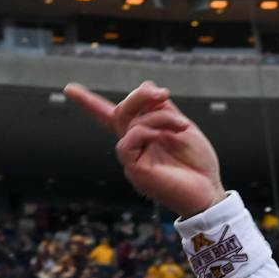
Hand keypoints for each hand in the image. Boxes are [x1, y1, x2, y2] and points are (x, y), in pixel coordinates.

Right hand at [64, 80, 227, 219]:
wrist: (208, 190)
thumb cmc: (197, 163)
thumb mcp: (181, 126)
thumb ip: (162, 108)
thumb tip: (146, 87)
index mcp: (142, 135)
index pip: (110, 117)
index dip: (89, 102)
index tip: (69, 89)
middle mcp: (133, 146)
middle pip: (120, 112)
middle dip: (139, 96)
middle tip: (163, 94)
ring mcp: (132, 159)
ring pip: (128, 123)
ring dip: (156, 116)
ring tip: (180, 126)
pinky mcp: (134, 170)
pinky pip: (127, 142)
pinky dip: (146, 132)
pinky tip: (162, 138)